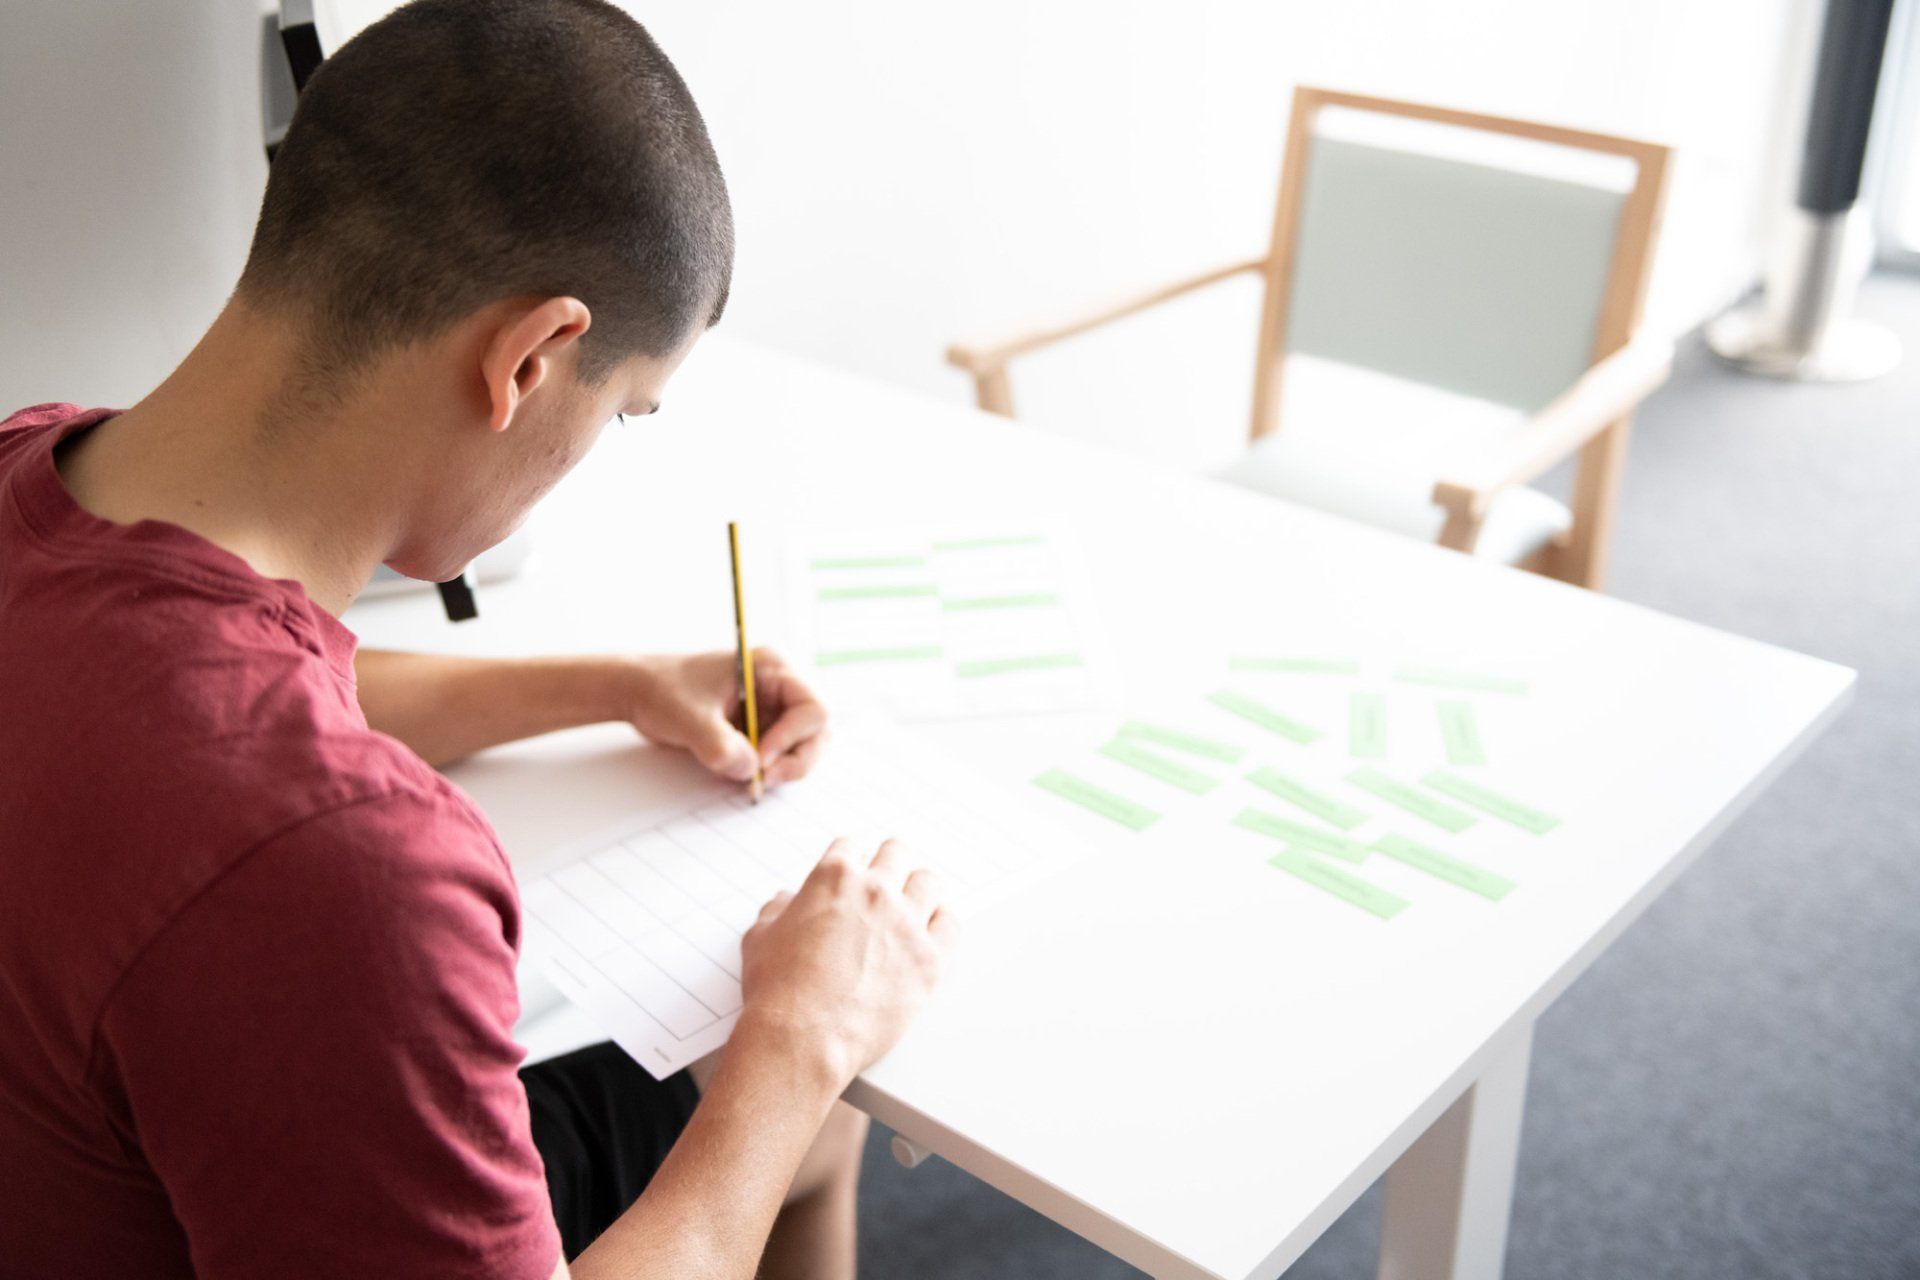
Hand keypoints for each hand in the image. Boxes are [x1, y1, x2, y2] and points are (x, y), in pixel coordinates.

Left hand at [619, 649, 827, 786]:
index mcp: (771, 668)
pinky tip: (740, 774)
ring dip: (782, 768)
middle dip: (795, 759)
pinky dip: (765, 772)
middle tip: (762, 779)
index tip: (760, 757)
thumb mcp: (688, 717)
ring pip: (801, 748)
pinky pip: (777, 757)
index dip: (792, 737)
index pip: (812, 708)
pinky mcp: (758, 731)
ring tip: (750, 779)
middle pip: (815, 731)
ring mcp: (770, 711)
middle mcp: (778, 688)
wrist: (636, 692)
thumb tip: (750, 771)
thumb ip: (720, 745)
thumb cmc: (662, 689)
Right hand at [737, 839, 958, 1084]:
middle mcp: (876, 891)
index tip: (851, 873)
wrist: (802, 1038)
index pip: (850, 846)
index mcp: (834, 877)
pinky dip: (940, 925)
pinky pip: (950, 924)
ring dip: (917, 891)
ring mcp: (907, 923)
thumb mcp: (759, 939)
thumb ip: (776, 910)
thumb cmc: (776, 991)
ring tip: (909, 908)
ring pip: (928, 882)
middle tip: (884, 884)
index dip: (849, 860)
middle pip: (897, 853)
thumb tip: (785, 901)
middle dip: (888, 864)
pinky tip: (928, 935)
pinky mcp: (929, 959)